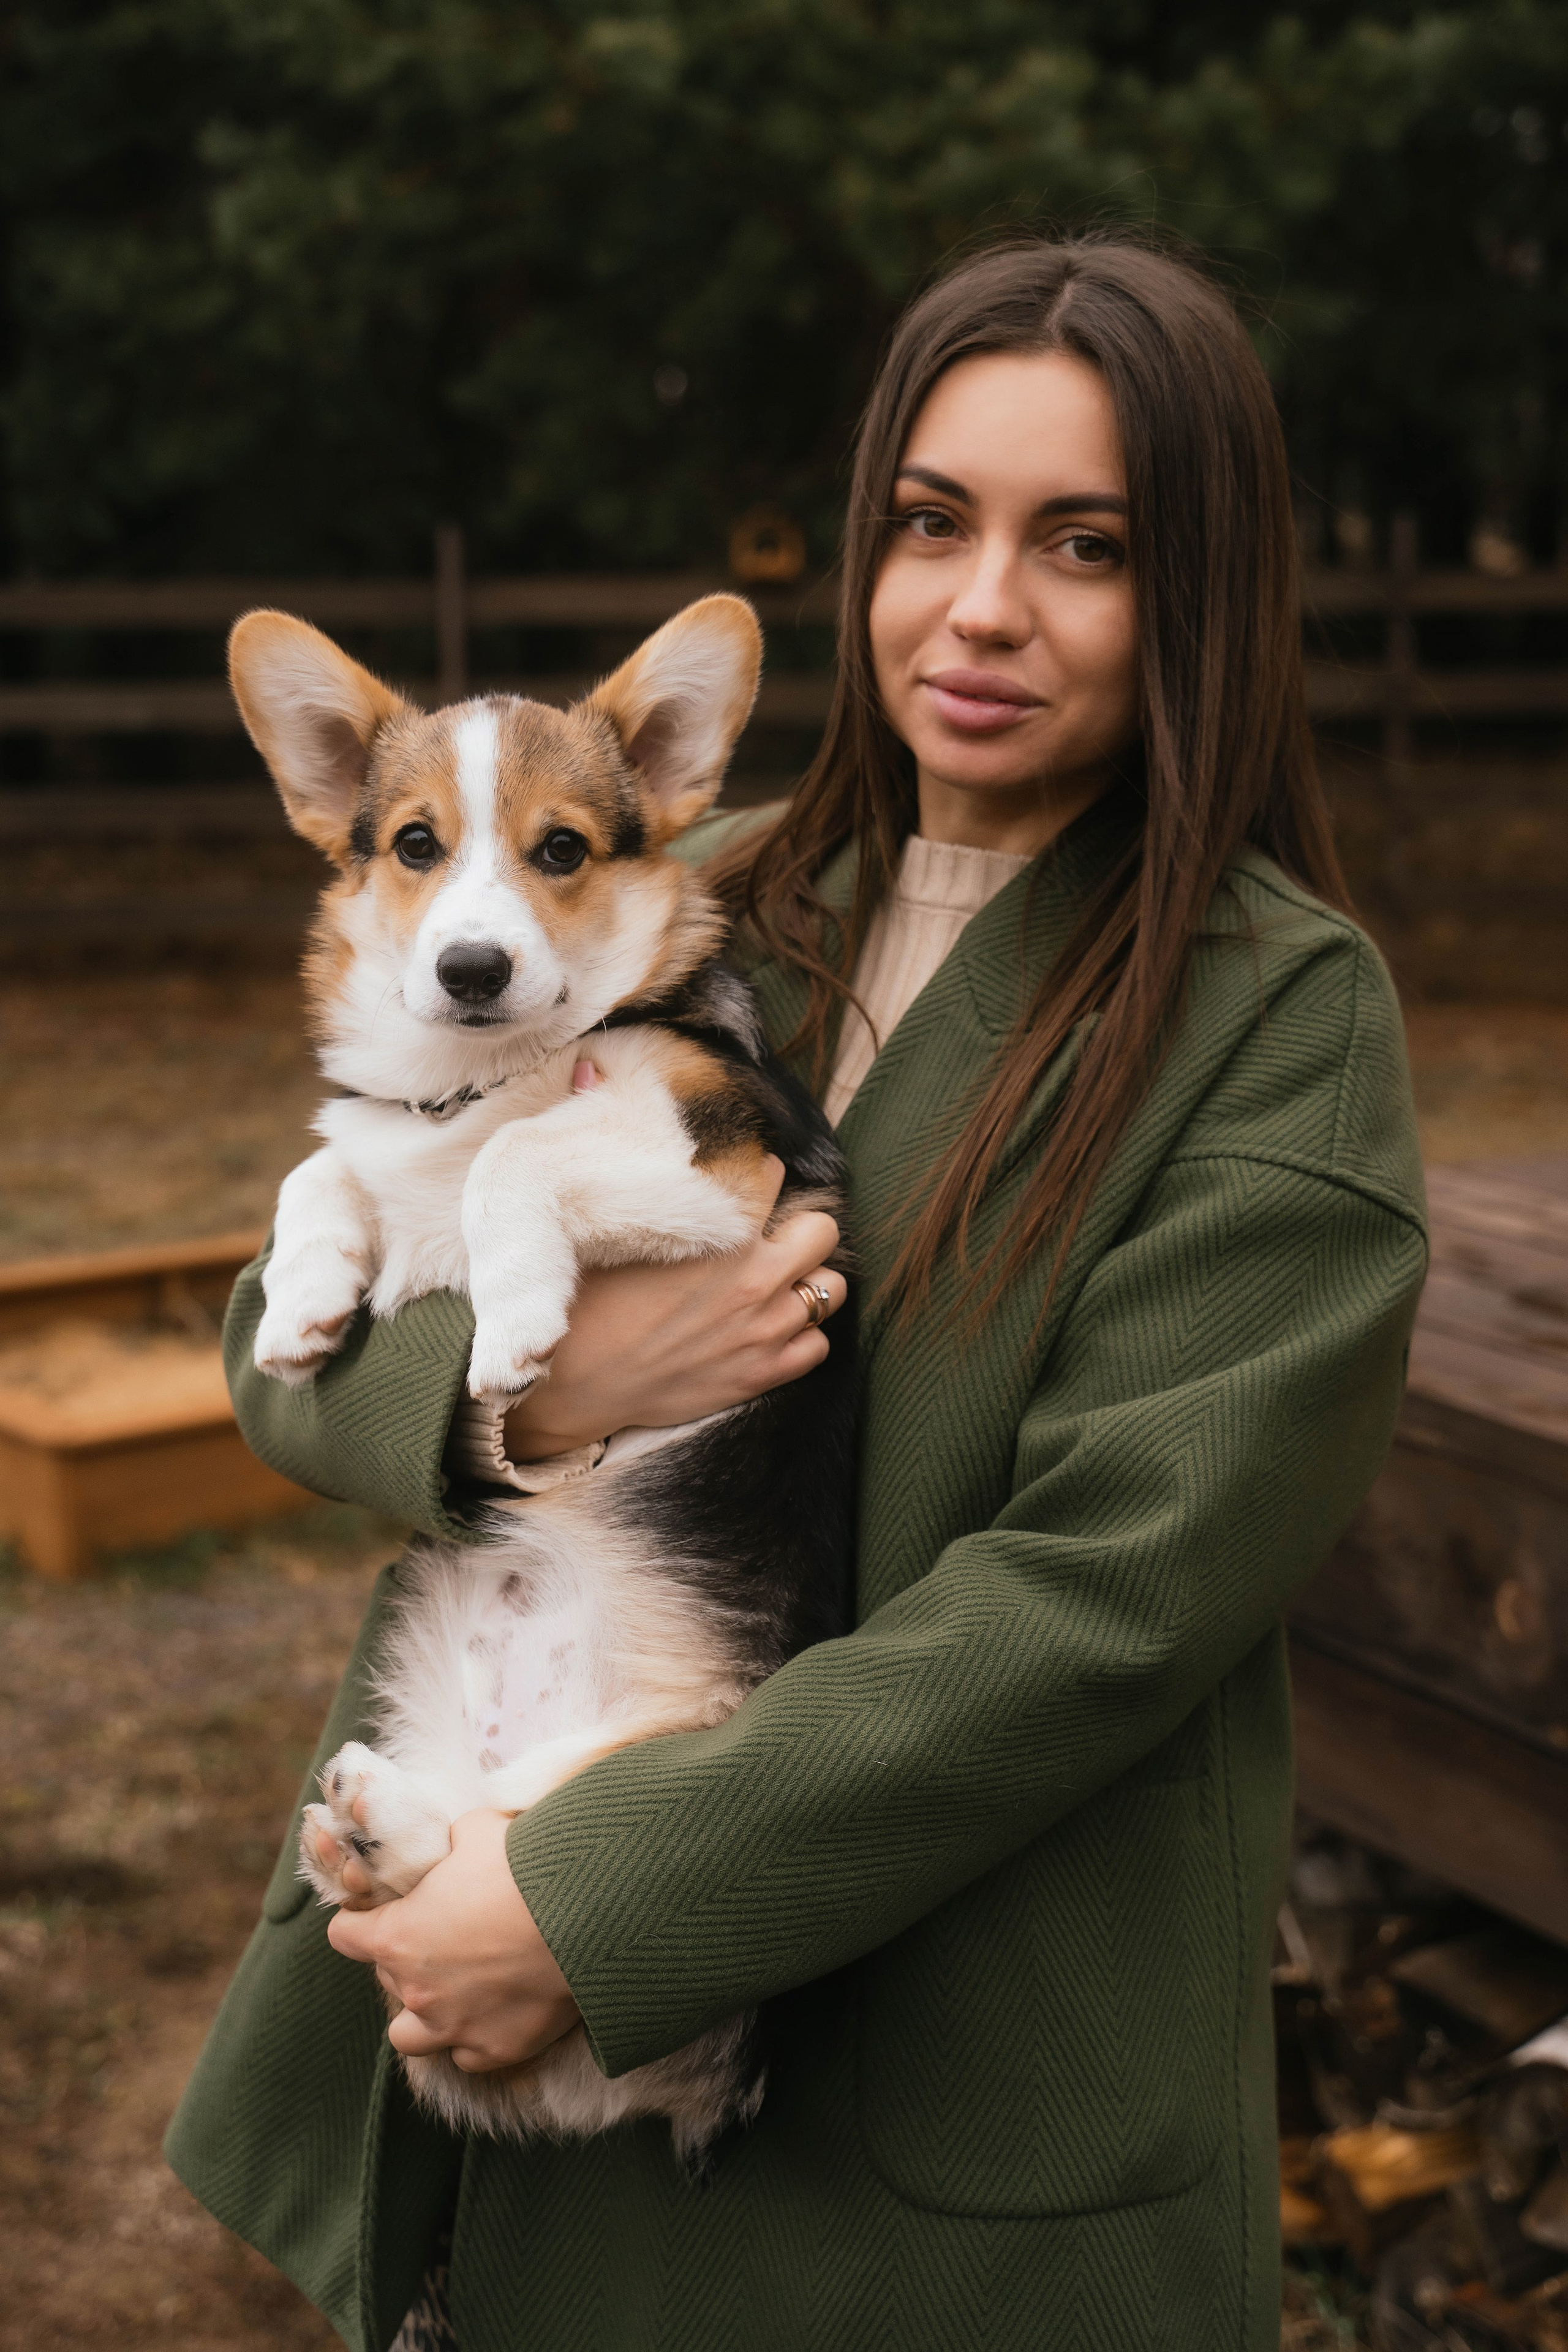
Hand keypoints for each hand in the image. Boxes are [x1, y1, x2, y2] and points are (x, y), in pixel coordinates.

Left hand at [326, 1809, 579, 2071]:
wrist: (586, 1915)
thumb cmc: (524, 1866)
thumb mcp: (476, 1831)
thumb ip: (451, 1844)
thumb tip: (454, 1844)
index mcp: (397, 1937)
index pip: (344, 1936)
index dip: (359, 1922)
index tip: (376, 1916)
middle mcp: (416, 1991)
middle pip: (386, 1981)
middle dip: (407, 1960)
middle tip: (443, 1937)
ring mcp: (454, 2028)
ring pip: (409, 2038)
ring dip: (424, 2016)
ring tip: (454, 1992)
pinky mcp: (495, 2050)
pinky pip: (467, 2055)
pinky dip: (474, 2037)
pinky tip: (497, 2010)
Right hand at [502, 1156, 846, 1459]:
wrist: (579, 1381)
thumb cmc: (591, 1300)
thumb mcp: (622, 1228)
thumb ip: (656, 1182)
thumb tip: (630, 1102)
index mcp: (724, 1232)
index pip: (773, 1177)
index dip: (762, 1176)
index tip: (751, 1184)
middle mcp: (757, 1277)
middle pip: (824, 1231)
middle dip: (803, 1229)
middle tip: (776, 1238)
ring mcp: (766, 1328)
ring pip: (831, 1289)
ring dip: (809, 1282)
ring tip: (780, 1285)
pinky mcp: (764, 1373)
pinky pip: (819, 1345)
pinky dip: (804, 1335)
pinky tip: (773, 1329)